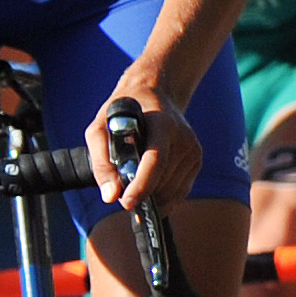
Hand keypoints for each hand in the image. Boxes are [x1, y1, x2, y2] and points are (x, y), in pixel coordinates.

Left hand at [94, 95, 197, 209]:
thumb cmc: (121, 113)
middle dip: (141, 194)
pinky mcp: (196, 160)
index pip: (155, 160)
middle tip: (123, 194)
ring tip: (135, 187)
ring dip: (151, 198)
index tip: (127, 203)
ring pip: (171, 191)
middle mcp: (183, 137)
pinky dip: (163, 198)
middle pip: (162, 181)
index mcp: (162, 124)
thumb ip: (100, 162)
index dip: (142, 185)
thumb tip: (110, 196)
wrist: (153, 94)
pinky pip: (180, 192)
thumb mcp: (99, 129)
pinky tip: (150, 192)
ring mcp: (193, 149)